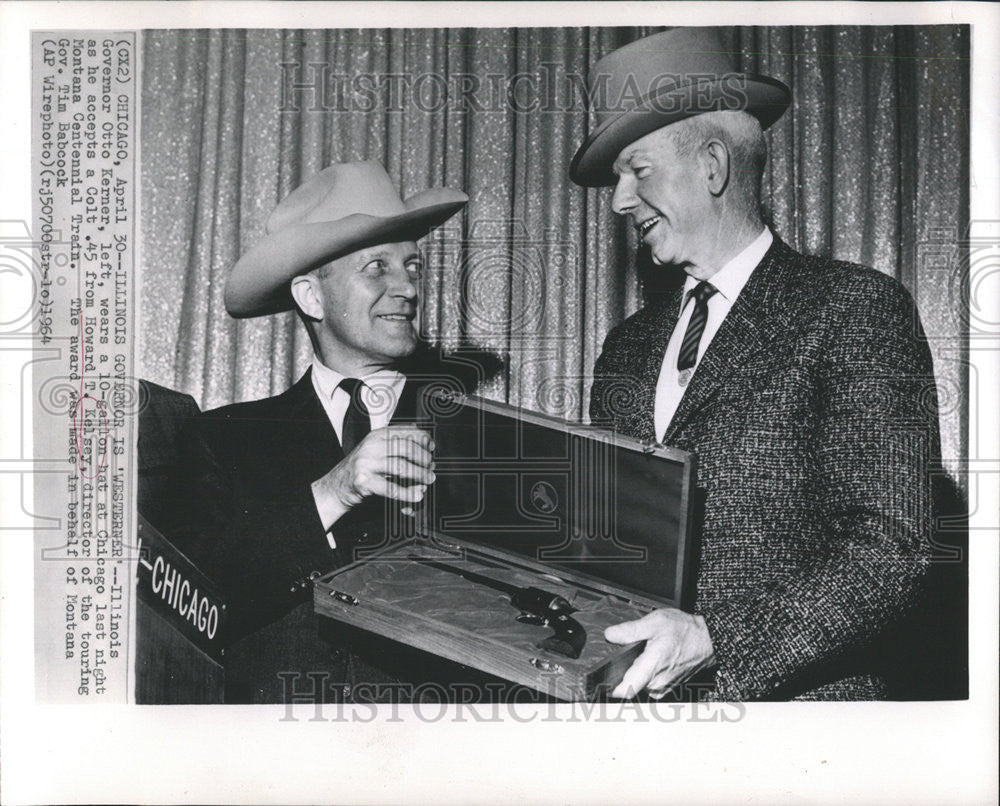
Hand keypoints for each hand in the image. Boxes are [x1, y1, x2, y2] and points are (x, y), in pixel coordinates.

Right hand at [312, 426, 434, 527]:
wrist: (336, 486)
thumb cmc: (362, 468)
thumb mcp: (377, 449)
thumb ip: (398, 445)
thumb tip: (427, 450)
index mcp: (378, 435)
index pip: (406, 431)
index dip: (423, 439)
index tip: (432, 448)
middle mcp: (372, 446)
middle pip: (407, 448)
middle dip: (424, 459)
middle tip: (431, 468)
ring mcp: (366, 463)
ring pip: (401, 467)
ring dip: (419, 475)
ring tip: (428, 480)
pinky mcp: (364, 481)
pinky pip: (391, 488)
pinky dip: (407, 493)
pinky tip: (416, 495)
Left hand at [604, 608, 714, 698]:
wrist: (708, 640)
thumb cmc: (686, 631)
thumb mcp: (655, 622)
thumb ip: (630, 630)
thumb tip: (610, 635)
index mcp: (652, 667)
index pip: (626, 690)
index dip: (609, 689)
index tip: (599, 683)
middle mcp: (657, 684)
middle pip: (628, 684)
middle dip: (623, 671)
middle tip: (627, 655)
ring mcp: (662, 688)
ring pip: (638, 684)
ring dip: (636, 672)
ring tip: (643, 655)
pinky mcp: (667, 688)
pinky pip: (648, 684)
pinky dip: (646, 674)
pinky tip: (651, 659)